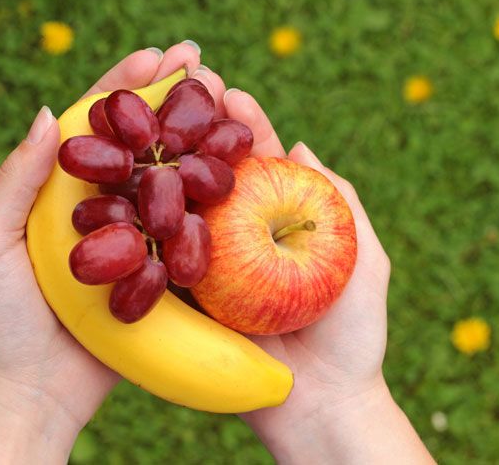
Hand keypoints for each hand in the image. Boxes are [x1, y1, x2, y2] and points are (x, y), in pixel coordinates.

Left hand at [0, 42, 201, 463]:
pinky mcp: (159, 272)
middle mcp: (103, 207)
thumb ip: (15, 181)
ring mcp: (135, 238)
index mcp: (61, 192)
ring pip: (170, 179)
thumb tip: (44, 112)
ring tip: (230, 106)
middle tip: (205, 66)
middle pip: (141, 143)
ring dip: (198, 140)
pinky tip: (236, 173)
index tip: (158, 54)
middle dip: (171, 101)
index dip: (124, 87)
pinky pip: (187, 230)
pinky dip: (210, 200)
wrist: (33, 390)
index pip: (95, 126)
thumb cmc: (1, 318)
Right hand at [185, 71, 431, 463]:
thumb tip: (304, 147)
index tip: (227, 90)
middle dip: (196, 131)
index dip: (242, 126)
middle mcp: (237, 238)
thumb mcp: (366, 262)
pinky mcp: (185, 300)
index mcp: (278, 222)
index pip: (257, 163)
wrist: (321, 409)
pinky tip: (131, 191)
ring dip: (165, 168)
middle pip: (213, 176)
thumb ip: (345, 203)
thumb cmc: (353, 336)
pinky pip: (164, 260)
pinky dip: (149, 228)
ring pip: (183, 210)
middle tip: (176, 90)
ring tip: (146, 127)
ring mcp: (209, 267)